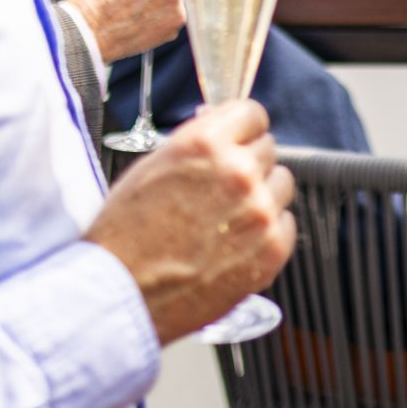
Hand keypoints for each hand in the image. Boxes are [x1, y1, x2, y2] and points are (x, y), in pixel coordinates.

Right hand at [85, 100, 296, 344]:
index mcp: (206, 143)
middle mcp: (238, 172)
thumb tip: (223, 129)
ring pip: (282, 185)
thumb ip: (197, 143)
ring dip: (262, 195)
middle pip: (268, 149)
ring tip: (227, 219)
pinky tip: (235, 243)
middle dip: (248, 163)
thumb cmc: (125, 233)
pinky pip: (286, 224)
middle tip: (222, 189)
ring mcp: (259, 212)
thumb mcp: (153, 166)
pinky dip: (268, 231)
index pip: (252, 114)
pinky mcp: (272, 250)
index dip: (242, 129)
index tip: (238, 140)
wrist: (120, 293)